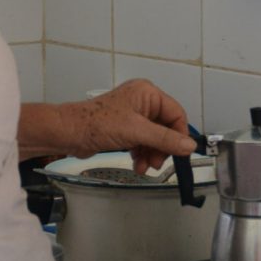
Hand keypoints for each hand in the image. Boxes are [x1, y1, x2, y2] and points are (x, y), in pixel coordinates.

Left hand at [73, 80, 195, 173]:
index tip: (181, 153)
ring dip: (152, 154)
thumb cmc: (97, 123)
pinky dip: (142, 155)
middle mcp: (141, 102)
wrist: (70, 133)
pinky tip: (138, 165)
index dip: (180, 135)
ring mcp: (132, 116)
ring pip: (154, 138)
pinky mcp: (124, 129)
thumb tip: (190, 145)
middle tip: (158, 162)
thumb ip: (165, 139)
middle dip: (163, 147)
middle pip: (166, 128)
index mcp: (147, 93)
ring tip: (146, 166)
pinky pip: (142, 143)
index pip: (176, 113)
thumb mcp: (137, 132)